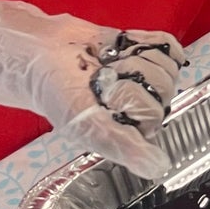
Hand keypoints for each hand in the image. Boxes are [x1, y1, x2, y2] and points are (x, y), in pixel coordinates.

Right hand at [0, 0, 185, 178]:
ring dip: (134, 57)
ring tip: (106, 62)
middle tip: (100, 76)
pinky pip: (168, 46)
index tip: (102, 94)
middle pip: (165, 86)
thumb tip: (158, 167)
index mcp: (131, 130)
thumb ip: (121, 145)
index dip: (128, 98)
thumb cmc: (56, 91)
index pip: (155, 114)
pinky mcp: (147, 53)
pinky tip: (122, 46)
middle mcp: (143, 107)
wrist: (41, 52)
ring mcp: (147, 79)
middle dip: (130, 75)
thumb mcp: (84, 123)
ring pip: (167, 65)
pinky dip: (145, 41)